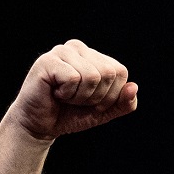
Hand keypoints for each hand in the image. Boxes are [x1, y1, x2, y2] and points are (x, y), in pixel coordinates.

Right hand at [5, 39, 137, 140]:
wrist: (40, 125)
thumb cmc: (71, 114)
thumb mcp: (104, 112)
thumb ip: (124, 103)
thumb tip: (133, 87)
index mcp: (94, 56)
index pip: (120, 72)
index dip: (110, 95)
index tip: (91, 101)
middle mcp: (78, 48)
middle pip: (108, 73)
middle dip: (96, 97)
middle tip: (76, 100)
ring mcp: (62, 51)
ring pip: (92, 76)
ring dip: (80, 97)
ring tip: (65, 96)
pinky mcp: (47, 61)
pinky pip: (73, 79)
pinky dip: (67, 94)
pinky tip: (55, 93)